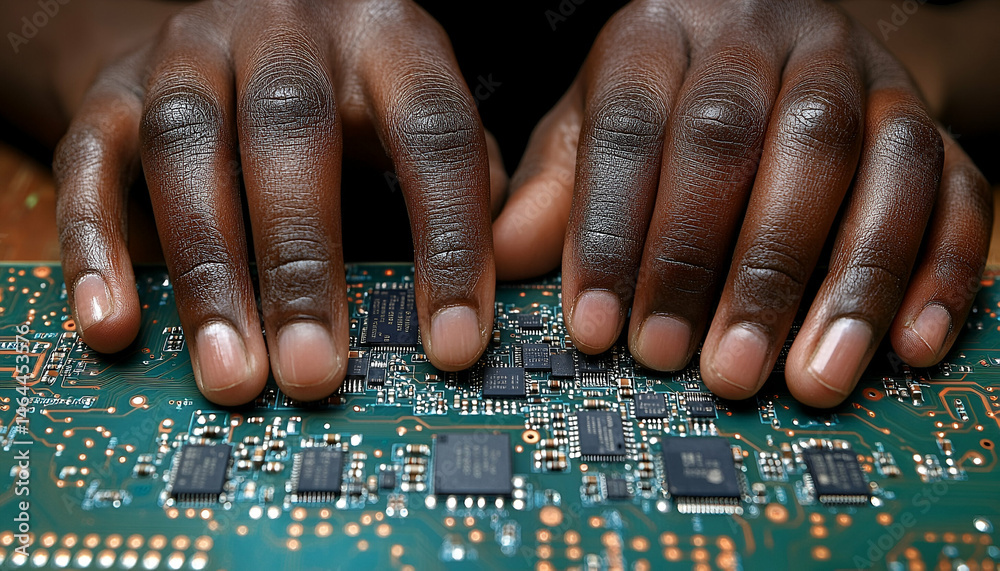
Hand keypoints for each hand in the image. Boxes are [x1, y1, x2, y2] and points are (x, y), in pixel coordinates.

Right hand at [54, 0, 505, 404]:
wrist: (216, 25)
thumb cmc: (343, 98)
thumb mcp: (416, 111)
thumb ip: (469, 177)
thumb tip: (509, 273)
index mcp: (387, 40)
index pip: (434, 132)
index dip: (449, 239)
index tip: (454, 345)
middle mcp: (287, 30)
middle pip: (292, 134)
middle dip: (305, 263)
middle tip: (315, 373)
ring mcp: (190, 52)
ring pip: (188, 150)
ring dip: (208, 272)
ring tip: (232, 373)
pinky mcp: (111, 91)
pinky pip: (91, 164)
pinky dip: (97, 248)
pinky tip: (114, 325)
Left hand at [493, 0, 991, 406]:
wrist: (777, 40)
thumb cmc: (666, 104)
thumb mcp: (591, 127)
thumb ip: (555, 189)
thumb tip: (502, 261)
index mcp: (661, 33)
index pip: (630, 129)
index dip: (613, 235)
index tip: (599, 333)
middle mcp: (766, 38)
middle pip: (745, 143)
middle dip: (724, 266)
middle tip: (706, 370)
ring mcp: (861, 72)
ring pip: (862, 163)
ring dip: (840, 282)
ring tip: (807, 380)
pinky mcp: (931, 117)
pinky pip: (957, 187)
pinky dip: (941, 269)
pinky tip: (911, 345)